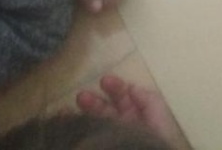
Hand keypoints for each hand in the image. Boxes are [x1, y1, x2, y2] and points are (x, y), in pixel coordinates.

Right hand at [76, 75, 191, 149]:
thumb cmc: (157, 135)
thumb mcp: (157, 113)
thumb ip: (147, 98)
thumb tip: (131, 87)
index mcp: (136, 115)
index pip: (123, 96)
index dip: (115, 86)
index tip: (104, 80)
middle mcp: (121, 124)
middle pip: (104, 109)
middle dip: (93, 101)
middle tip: (81, 96)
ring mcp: (110, 135)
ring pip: (93, 122)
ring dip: (82, 114)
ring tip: (67, 109)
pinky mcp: (99, 142)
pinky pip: (86, 136)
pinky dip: (75, 128)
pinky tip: (64, 121)